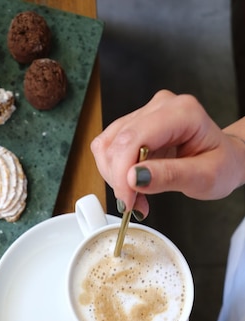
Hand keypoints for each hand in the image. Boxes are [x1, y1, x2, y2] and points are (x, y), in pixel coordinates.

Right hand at [91, 90, 244, 217]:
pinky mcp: (133, 125)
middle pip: (116, 142)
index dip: (122, 172)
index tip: (127, 201)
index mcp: (181, 112)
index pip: (133, 138)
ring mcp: (144, 114)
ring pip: (107, 145)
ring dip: (114, 176)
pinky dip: (114, 172)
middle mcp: (160, 107)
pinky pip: (109, 148)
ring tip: (136, 195)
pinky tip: (132, 183)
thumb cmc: (220, 164)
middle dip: (118, 178)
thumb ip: (170, 176)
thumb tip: (134, 178)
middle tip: (134, 203)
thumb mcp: (204, 178)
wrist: (225, 158)